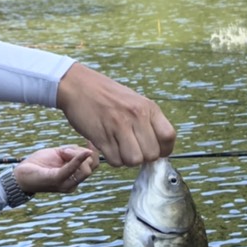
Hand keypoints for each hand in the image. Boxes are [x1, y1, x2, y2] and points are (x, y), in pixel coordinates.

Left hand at [13, 146, 98, 195]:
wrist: (19, 176)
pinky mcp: (57, 180)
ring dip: (76, 153)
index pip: (92, 165)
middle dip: (84, 152)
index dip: (93, 151)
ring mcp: (66, 184)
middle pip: (92, 166)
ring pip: (85, 167)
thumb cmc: (38, 164)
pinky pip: (72, 169)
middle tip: (67, 149)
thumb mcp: (58, 154)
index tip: (89, 139)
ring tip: (62, 151)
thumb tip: (85, 150)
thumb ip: (71, 152)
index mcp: (73, 178)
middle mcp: (72, 184)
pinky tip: (83, 152)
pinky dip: (78, 160)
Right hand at [55, 64, 174, 166]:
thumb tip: (157, 148)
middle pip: (152, 154)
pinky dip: (113, 159)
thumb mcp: (135, 101)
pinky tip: (108, 146)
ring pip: (134, 160)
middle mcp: (136, 116)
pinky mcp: (102, 137)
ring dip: (127, 159)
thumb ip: (148, 122)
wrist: (79, 86)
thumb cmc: (107, 96)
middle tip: (133, 149)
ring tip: (120, 148)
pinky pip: (115, 161)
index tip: (155, 151)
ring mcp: (119, 126)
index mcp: (148, 107)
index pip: (168, 137)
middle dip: (143, 157)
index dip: (163, 150)